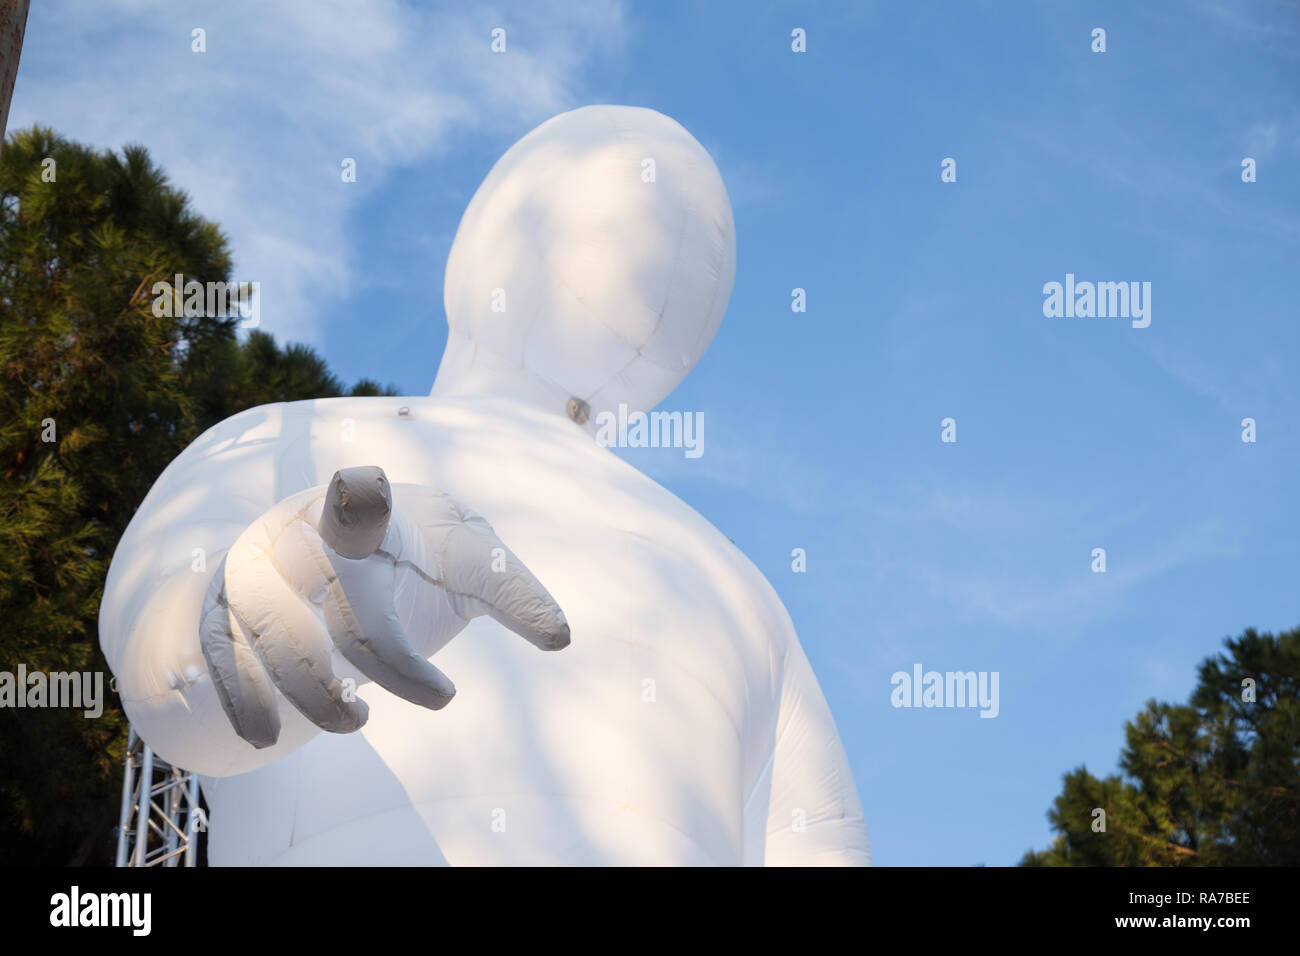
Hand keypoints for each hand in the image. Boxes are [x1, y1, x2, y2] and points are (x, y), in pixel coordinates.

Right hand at [198, 465, 569, 747]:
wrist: (323, 547)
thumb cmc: (412, 554)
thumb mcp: (466, 561)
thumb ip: (512, 590)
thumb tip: (562, 638)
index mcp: (368, 508)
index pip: (362, 499)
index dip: (360, 500)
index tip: (363, 496)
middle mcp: (303, 528)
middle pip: (333, 587)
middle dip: (383, 654)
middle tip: (443, 701)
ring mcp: (256, 567)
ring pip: (271, 628)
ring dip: (313, 689)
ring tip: (356, 724)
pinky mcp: (222, 607)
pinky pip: (220, 654)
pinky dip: (240, 697)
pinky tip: (265, 735)